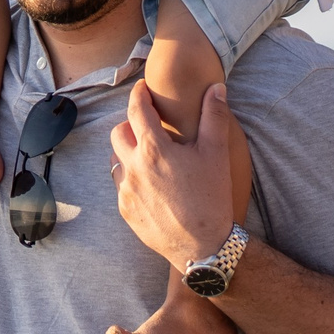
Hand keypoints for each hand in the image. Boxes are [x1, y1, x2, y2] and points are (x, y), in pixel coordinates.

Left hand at [109, 82, 237, 267]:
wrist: (202, 246)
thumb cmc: (211, 198)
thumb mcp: (216, 154)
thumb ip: (214, 117)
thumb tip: (216, 88)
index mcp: (154, 150)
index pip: (136, 110)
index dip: (138, 95)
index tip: (142, 89)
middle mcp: (133, 168)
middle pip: (118, 133)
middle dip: (130, 125)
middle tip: (147, 126)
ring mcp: (125, 191)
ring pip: (117, 160)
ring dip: (128, 153)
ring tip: (150, 156)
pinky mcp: (124, 210)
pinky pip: (121, 186)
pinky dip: (132, 178)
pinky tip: (151, 184)